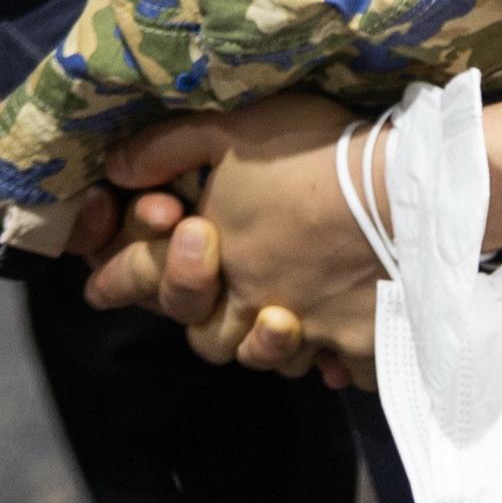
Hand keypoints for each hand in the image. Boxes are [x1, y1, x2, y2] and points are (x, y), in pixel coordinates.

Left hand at [81, 95, 370, 371]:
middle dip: (205, 322)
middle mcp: (256, 305)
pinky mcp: (365, 347)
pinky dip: (338, 363)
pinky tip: (342, 344)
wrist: (407, 195)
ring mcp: (312, 332)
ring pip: (274, 361)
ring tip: (283, 317)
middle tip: (221, 298)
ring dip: (270, 345)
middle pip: (211, 340)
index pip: (150, 281)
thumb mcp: (228, 129)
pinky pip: (342, 373)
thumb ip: (166, 149)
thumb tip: (115, 169)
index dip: (117, 283)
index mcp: (216, 257)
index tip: (94, 291)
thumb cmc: (312, 156)